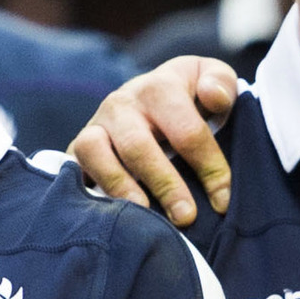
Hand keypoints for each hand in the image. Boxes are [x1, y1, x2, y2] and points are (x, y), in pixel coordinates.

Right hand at [68, 56, 239, 228]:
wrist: (146, 100)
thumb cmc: (187, 100)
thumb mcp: (210, 81)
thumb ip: (222, 84)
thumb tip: (212, 96)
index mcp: (159, 86)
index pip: (186, 131)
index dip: (208, 168)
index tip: (222, 201)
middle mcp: (122, 102)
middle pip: (139, 145)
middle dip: (165, 184)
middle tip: (186, 217)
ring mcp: (96, 123)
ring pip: (97, 152)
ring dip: (122, 187)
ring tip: (145, 214)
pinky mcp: (78, 146)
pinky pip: (77, 166)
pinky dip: (95, 188)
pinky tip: (119, 213)